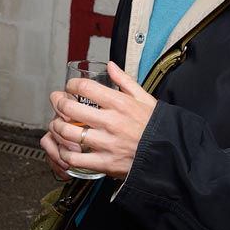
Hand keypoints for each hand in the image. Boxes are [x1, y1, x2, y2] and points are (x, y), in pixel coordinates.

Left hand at [41, 62, 156, 179]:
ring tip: (58, 125)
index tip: (69, 88)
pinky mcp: (105, 163)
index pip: (84, 87)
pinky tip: (67, 148)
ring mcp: (107, 143)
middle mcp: (111, 122)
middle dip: (58, 103)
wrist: (172, 155)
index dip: (71, 85)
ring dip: (57, 128)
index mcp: (119, 104)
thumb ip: (125, 81)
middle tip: (58, 104)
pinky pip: (75, 158)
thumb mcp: (144, 99)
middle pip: (70, 108)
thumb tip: (110, 66)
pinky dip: (65, 153)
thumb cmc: (156, 127)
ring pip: (68, 133)